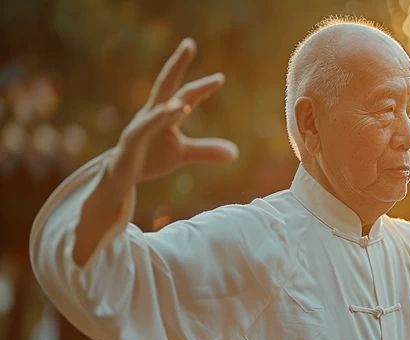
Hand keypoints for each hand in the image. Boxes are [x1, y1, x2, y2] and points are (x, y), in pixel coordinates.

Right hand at [106, 38, 237, 190]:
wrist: (122, 174)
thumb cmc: (151, 157)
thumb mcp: (183, 154)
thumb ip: (207, 150)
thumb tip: (235, 153)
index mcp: (166, 113)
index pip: (186, 96)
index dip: (202, 88)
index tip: (220, 78)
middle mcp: (153, 113)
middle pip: (166, 84)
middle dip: (176, 64)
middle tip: (189, 43)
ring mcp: (140, 125)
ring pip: (156, 109)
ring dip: (170, 103)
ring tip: (185, 103)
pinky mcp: (130, 140)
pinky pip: (142, 129)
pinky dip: (154, 121)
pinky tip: (166, 115)